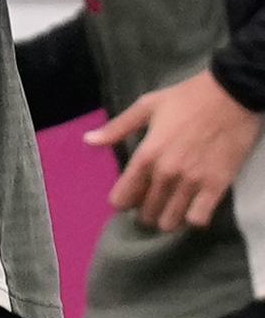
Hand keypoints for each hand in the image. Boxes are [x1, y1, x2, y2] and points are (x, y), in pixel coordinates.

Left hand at [85, 71, 262, 230]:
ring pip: (171, 220)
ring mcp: (192, 182)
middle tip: (148, 205)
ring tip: (168, 210)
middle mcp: (166, 173)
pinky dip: (192, 219)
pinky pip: (198, 219)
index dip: (122, 202)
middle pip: (147, 211)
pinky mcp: (216, 187)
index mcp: (147, 154)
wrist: (230, 96)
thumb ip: (117, 128)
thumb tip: (87, 141)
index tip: (123, 202)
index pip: (125, 194)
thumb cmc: (185, 99)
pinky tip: (191, 209)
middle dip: (144, 212)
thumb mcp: (146, 106)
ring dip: (166, 219)